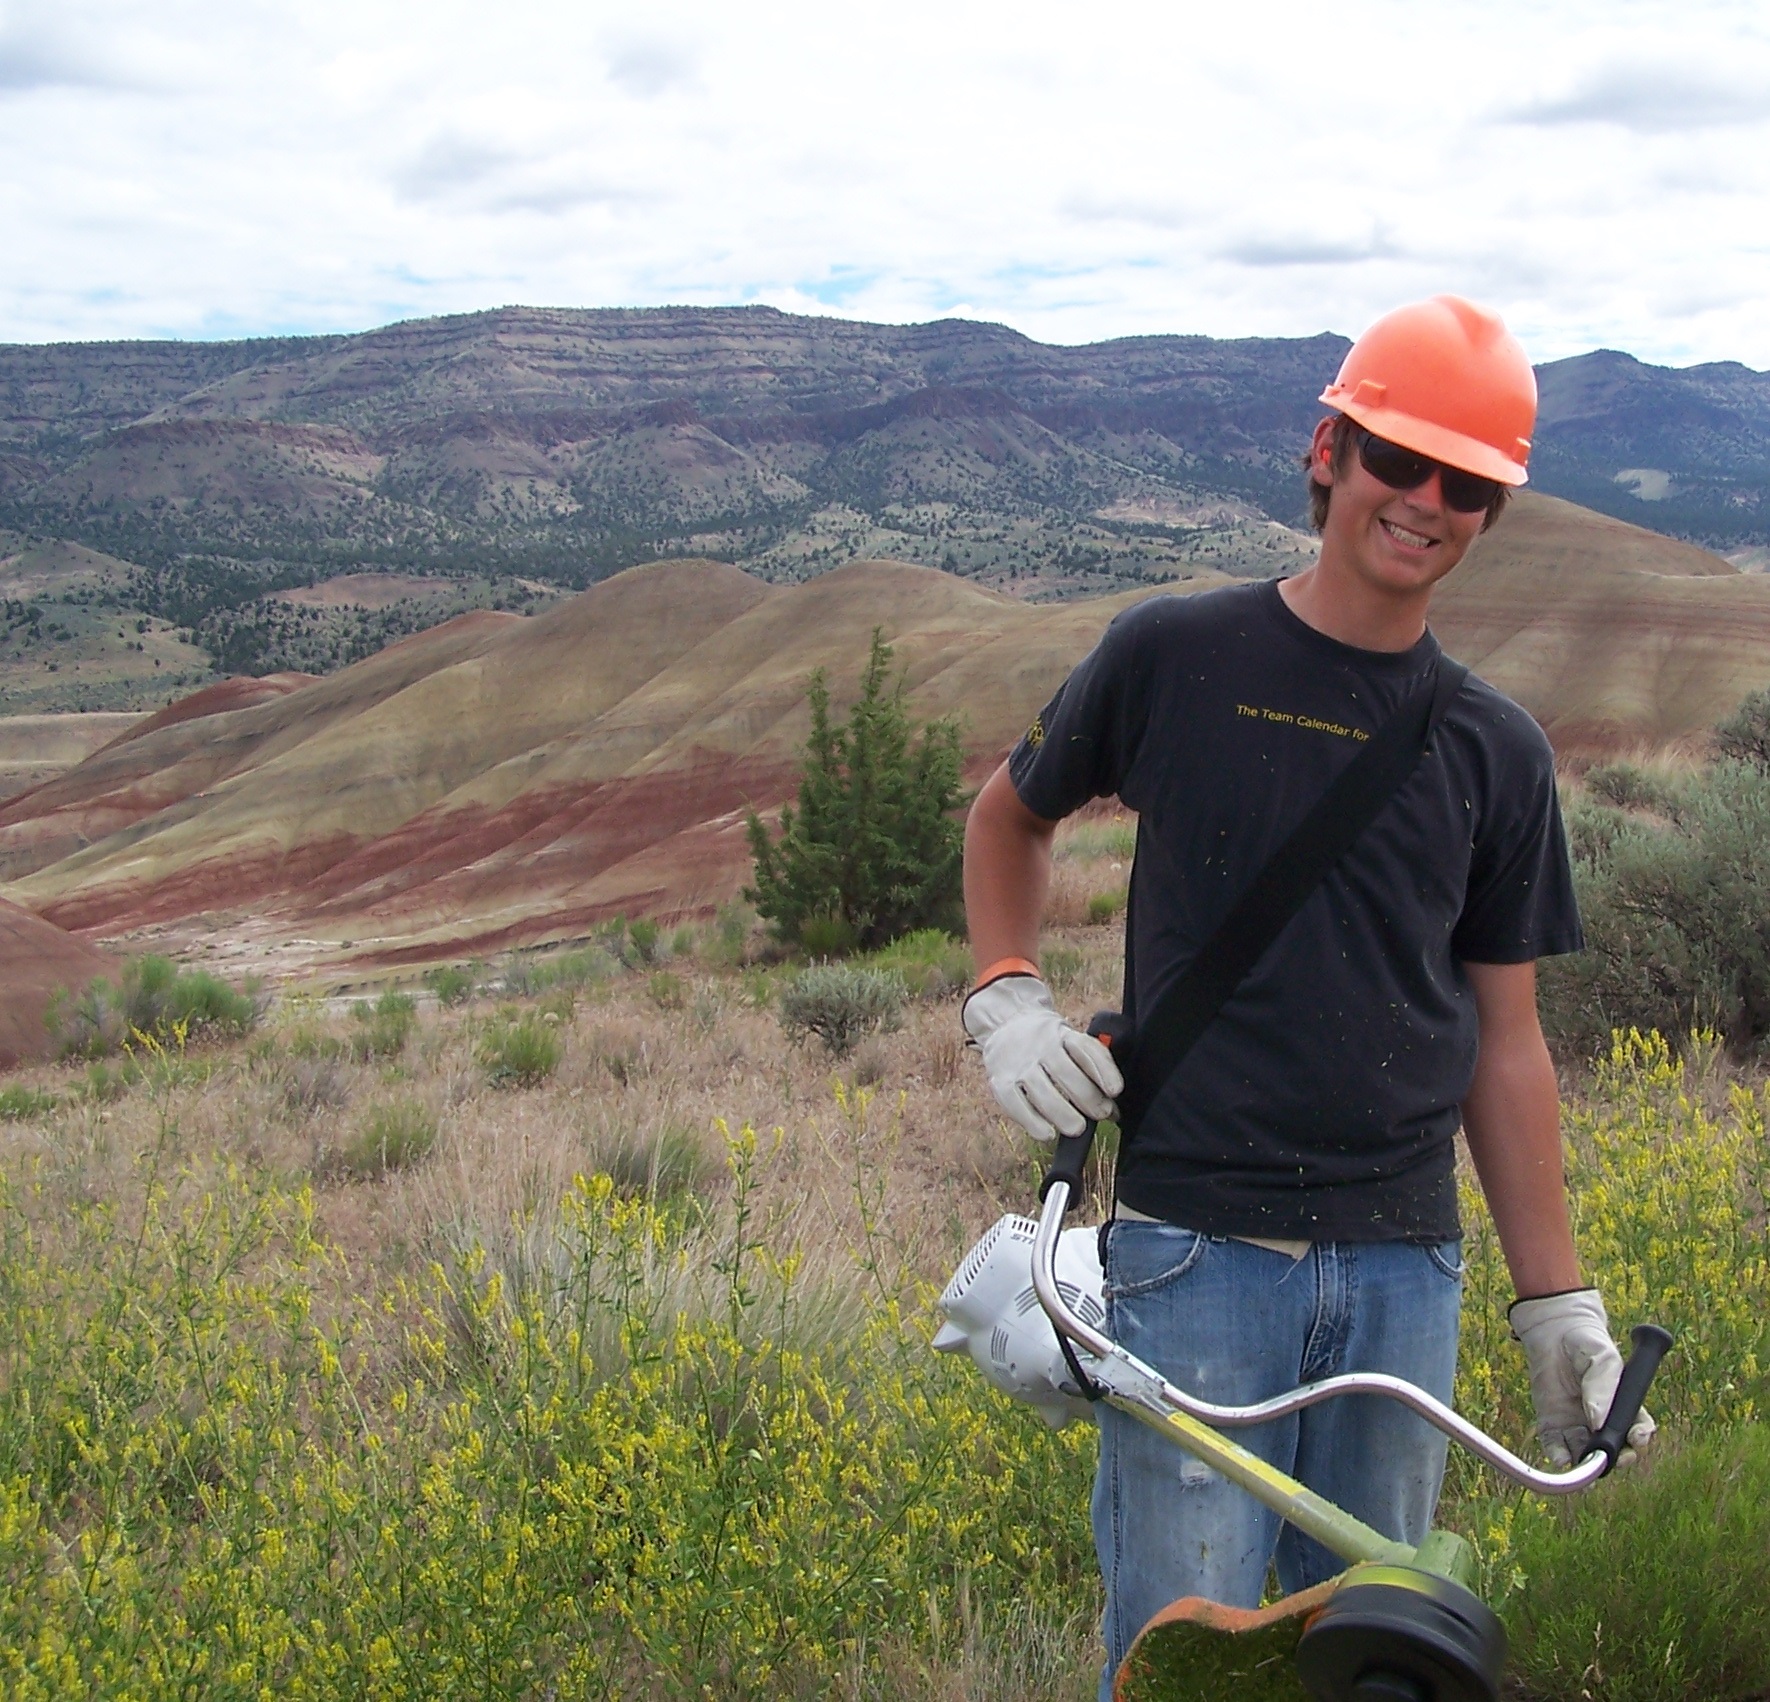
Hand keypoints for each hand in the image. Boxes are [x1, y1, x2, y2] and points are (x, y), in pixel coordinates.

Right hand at [961, 974, 1121, 1142]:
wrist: (1007, 1024)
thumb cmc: (1049, 1044)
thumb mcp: (1072, 1041)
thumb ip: (1093, 1068)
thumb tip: (1113, 1108)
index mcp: (1063, 1034)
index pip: (1086, 1050)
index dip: (1103, 1070)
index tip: (1115, 1090)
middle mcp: (1040, 1046)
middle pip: (1066, 1073)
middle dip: (1088, 1098)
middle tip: (1101, 1114)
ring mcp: (1017, 1063)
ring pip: (1042, 1091)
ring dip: (1063, 1114)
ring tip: (1077, 1128)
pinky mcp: (999, 1081)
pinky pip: (1015, 1104)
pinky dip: (1033, 1122)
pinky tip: (1048, 1134)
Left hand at [1509, 1288, 1655, 1467]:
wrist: (1554, 1332)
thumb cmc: (1586, 1344)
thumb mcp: (1602, 1360)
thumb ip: (1603, 1388)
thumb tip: (1598, 1421)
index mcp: (1623, 1407)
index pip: (1637, 1430)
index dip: (1639, 1438)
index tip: (1636, 1438)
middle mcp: (1602, 1421)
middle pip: (1613, 1450)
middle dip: (1615, 1459)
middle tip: (1608, 1456)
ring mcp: (1577, 1424)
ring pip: (1585, 1453)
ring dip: (1586, 1463)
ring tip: (1584, 1464)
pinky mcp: (1553, 1423)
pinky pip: (1556, 1445)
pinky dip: (1558, 1455)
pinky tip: (1559, 1458)